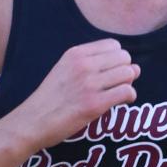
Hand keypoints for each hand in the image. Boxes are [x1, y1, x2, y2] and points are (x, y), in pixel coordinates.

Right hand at [23, 40, 138, 149]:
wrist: (32, 121)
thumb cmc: (50, 99)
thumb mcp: (63, 69)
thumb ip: (90, 64)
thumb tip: (133, 67)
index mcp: (75, 54)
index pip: (114, 45)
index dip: (118, 59)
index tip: (112, 72)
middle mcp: (83, 65)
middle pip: (124, 58)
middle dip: (126, 70)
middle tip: (117, 85)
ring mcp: (89, 84)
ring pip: (128, 74)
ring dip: (128, 84)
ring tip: (118, 94)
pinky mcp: (94, 104)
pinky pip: (126, 92)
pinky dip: (129, 97)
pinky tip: (122, 102)